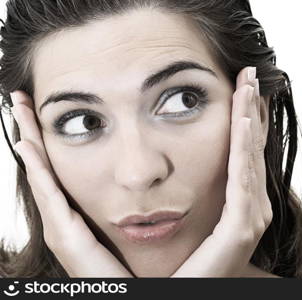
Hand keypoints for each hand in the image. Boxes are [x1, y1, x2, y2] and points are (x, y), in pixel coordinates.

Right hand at [10, 91, 131, 276]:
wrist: (123, 296)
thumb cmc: (128, 269)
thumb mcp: (127, 229)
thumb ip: (131, 210)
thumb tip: (149, 183)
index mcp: (77, 213)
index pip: (60, 169)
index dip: (50, 141)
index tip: (46, 111)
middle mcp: (63, 215)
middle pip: (44, 165)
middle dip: (33, 132)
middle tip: (22, 99)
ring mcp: (59, 224)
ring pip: (40, 172)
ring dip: (30, 140)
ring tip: (20, 108)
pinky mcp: (63, 234)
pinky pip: (48, 194)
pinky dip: (37, 169)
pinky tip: (28, 145)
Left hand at [171, 66, 272, 276]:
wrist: (184, 294)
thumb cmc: (183, 263)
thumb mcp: (186, 215)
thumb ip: (187, 190)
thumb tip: (177, 165)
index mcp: (239, 203)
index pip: (243, 152)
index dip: (244, 120)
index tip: (240, 88)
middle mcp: (251, 207)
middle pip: (251, 149)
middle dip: (251, 110)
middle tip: (249, 75)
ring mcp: (249, 217)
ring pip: (250, 157)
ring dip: (249, 119)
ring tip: (248, 86)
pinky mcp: (241, 228)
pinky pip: (242, 180)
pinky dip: (244, 150)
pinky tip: (243, 122)